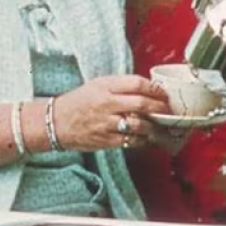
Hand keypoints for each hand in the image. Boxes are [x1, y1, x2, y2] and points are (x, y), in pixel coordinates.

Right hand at [51, 75, 171, 151]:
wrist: (55, 122)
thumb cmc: (80, 100)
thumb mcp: (98, 84)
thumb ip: (121, 85)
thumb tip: (148, 87)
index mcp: (105, 86)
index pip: (136, 83)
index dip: (154, 88)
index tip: (163, 92)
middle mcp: (106, 104)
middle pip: (141, 104)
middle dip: (160, 107)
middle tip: (169, 109)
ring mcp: (106, 124)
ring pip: (138, 125)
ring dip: (154, 125)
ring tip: (162, 125)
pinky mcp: (105, 140)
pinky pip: (130, 141)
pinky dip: (143, 139)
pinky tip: (148, 137)